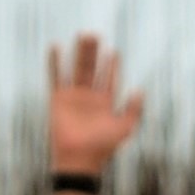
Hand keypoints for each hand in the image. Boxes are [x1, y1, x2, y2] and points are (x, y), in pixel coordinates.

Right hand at [43, 34, 139, 179]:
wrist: (79, 160)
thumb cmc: (103, 147)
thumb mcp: (124, 128)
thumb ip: (134, 109)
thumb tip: (140, 90)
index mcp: (104, 103)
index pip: (109, 79)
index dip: (112, 66)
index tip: (114, 52)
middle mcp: (89, 97)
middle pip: (92, 69)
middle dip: (94, 53)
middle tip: (95, 34)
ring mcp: (73, 97)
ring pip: (77, 69)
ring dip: (79, 53)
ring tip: (83, 35)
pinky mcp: (57, 99)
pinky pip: (55, 77)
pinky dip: (54, 62)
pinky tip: (55, 47)